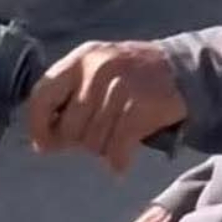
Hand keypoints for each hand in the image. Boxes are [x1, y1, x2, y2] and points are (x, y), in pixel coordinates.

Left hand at [29, 41, 187, 174]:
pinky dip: (118, 161)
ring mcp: (119, 87)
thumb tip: (43, 141)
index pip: (41, 96)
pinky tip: (122, 162)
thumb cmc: (133, 75)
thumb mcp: (98, 69)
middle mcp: (97, 69)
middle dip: (79, 141)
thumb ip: (70, 94)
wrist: (184, 68)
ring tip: (117, 137)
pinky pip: (116, 149)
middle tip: (97, 137)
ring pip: (92, 142)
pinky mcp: (139, 106)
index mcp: (80, 59)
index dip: (37, 126)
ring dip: (103, 149)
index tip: (44, 144)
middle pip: (69, 128)